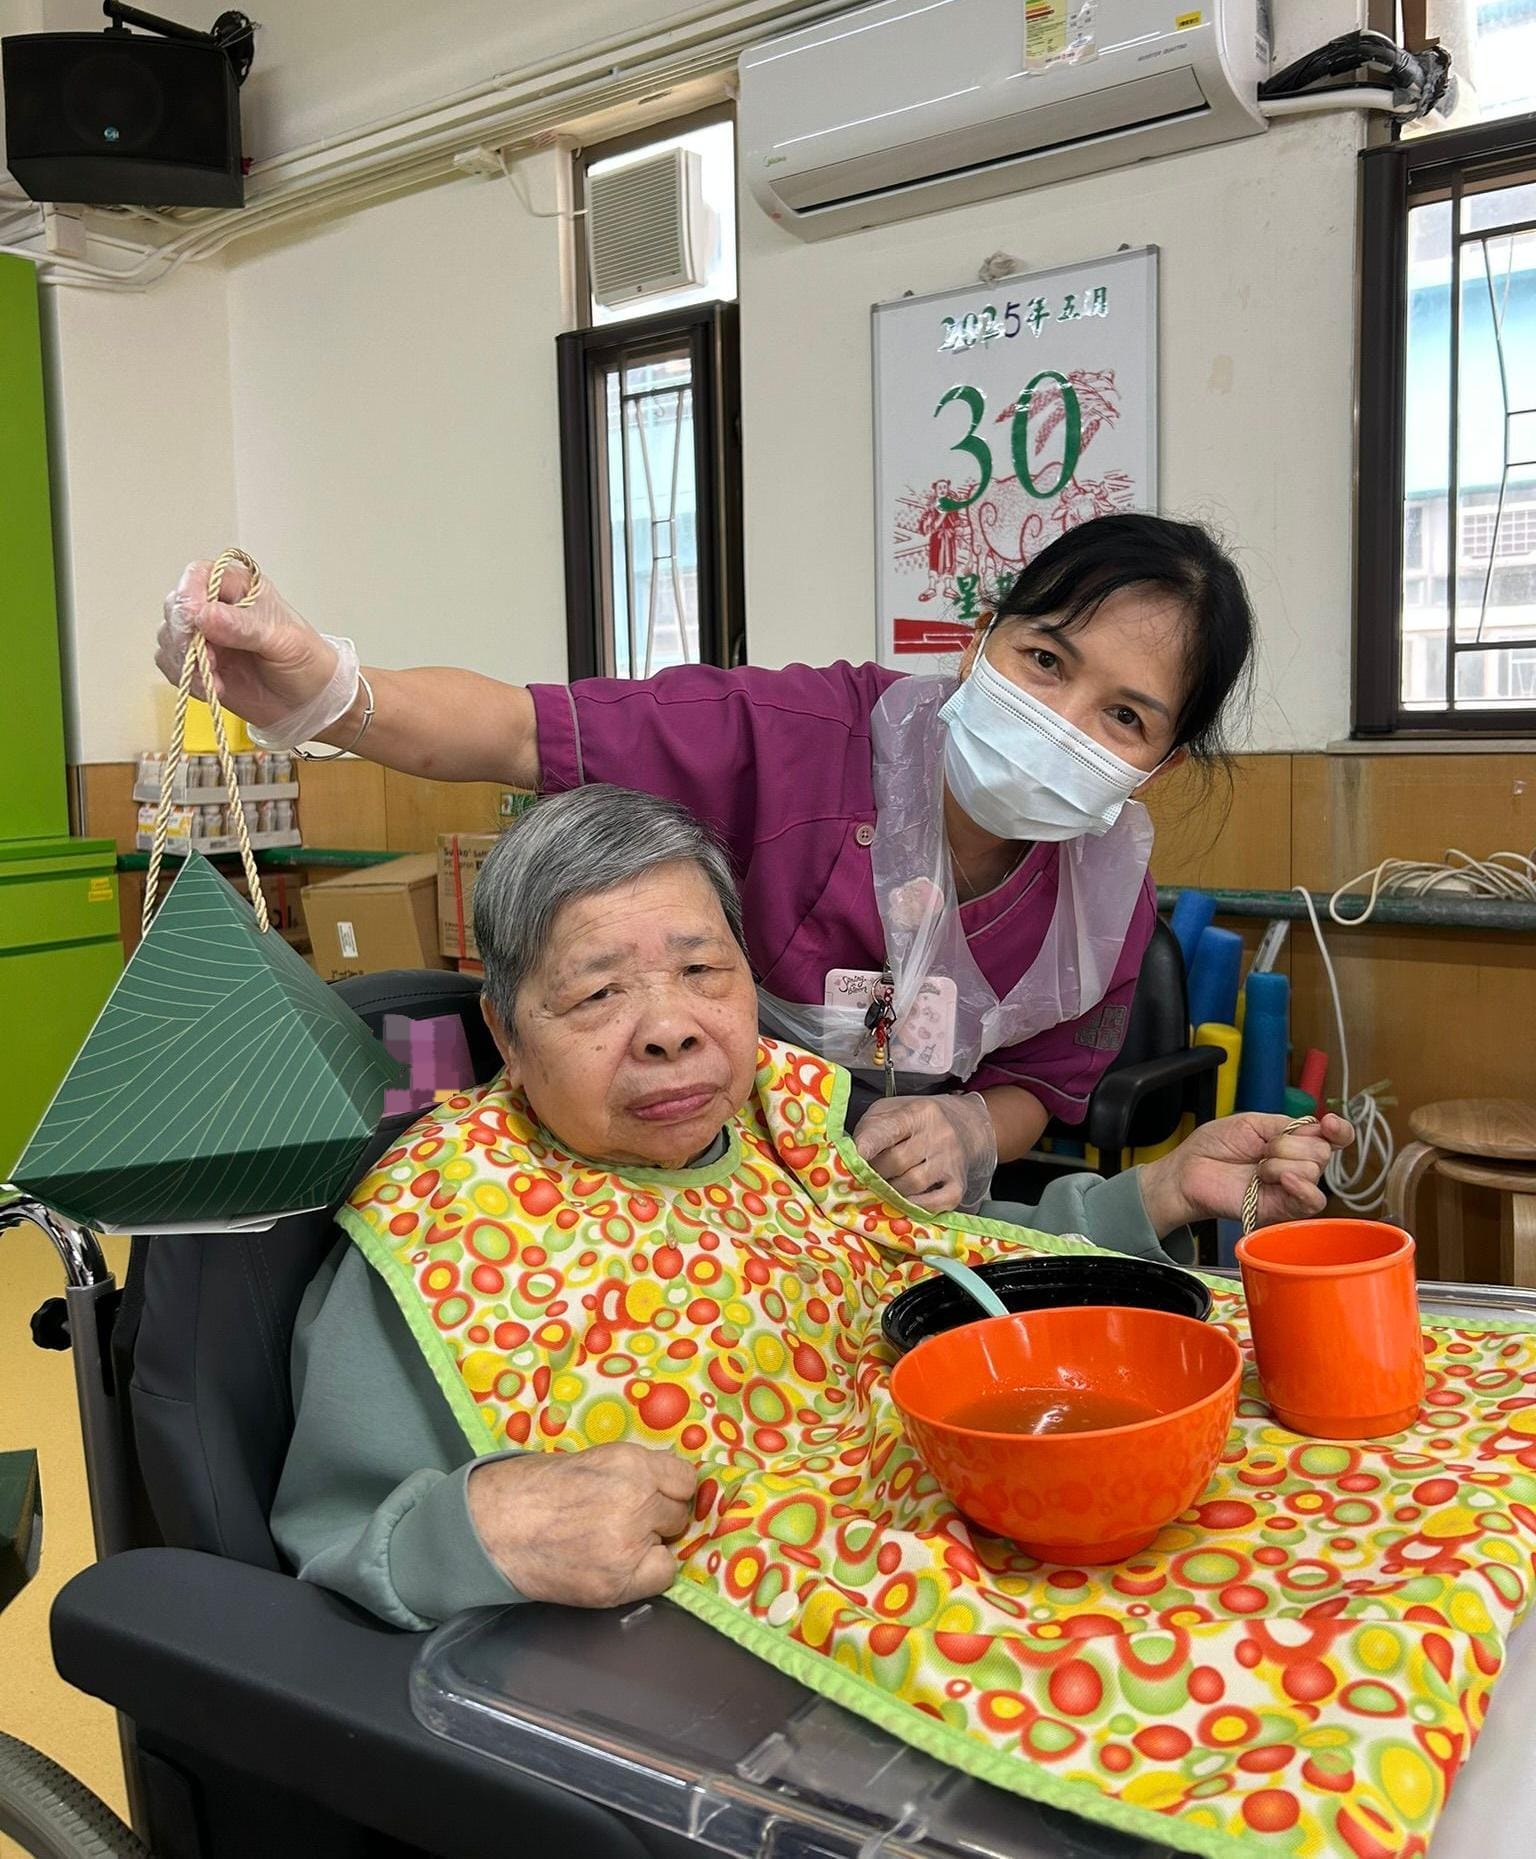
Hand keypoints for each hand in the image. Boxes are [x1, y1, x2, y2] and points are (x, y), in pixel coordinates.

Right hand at [157, 558, 358, 746]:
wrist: (310, 702)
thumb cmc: (306, 660)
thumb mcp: (282, 640)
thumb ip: (243, 627)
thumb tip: (205, 614)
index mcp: (239, 587)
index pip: (198, 576)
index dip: (190, 595)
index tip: (194, 620)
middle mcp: (215, 607)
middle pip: (176, 607)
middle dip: (184, 635)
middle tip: (208, 658)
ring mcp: (204, 636)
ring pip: (169, 638)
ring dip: (186, 661)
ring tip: (216, 678)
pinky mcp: (198, 664)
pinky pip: (172, 666)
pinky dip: (187, 679)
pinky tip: (214, 688)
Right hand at [467, 1443, 696, 1607]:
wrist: (493, 1527)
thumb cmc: (537, 1487)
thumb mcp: (594, 1459)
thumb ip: (636, 1469)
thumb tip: (671, 1482)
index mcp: (630, 1465)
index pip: (685, 1479)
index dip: (669, 1489)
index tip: (655, 1494)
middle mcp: (635, 1503)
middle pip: (679, 1513)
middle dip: (658, 1516)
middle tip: (625, 1518)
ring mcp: (627, 1547)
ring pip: (669, 1546)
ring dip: (650, 1545)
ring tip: (613, 1540)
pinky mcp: (616, 1585)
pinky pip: (660, 1578)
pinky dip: (645, 1575)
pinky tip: (616, 1565)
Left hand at [854, 1092, 997, 1213]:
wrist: (966, 1125)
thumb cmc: (917, 1121)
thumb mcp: (891, 1111)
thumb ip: (870, 1130)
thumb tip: (850, 1158)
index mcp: (917, 1112)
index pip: (887, 1131)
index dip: (865, 1148)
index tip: (851, 1160)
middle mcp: (938, 1135)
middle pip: (895, 1162)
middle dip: (874, 1173)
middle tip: (865, 1175)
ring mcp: (951, 1161)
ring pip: (911, 1184)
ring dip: (890, 1190)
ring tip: (883, 1186)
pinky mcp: (959, 1185)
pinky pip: (934, 1203)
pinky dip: (914, 1206)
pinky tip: (904, 1201)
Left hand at [1139, 1113, 1354, 1236]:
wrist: (1189, 1170)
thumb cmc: (1215, 1146)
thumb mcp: (1252, 1123)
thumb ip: (1286, 1125)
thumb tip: (1317, 1128)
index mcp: (1295, 1141)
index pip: (1335, 1137)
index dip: (1339, 1129)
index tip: (1329, 1123)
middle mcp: (1299, 1165)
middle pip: (1323, 1151)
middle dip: (1290, 1143)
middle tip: (1262, 1149)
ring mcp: (1292, 1188)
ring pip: (1315, 1171)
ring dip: (1281, 1162)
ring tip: (1257, 1168)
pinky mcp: (1282, 1210)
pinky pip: (1311, 1201)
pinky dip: (1301, 1186)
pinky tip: (1282, 1178)